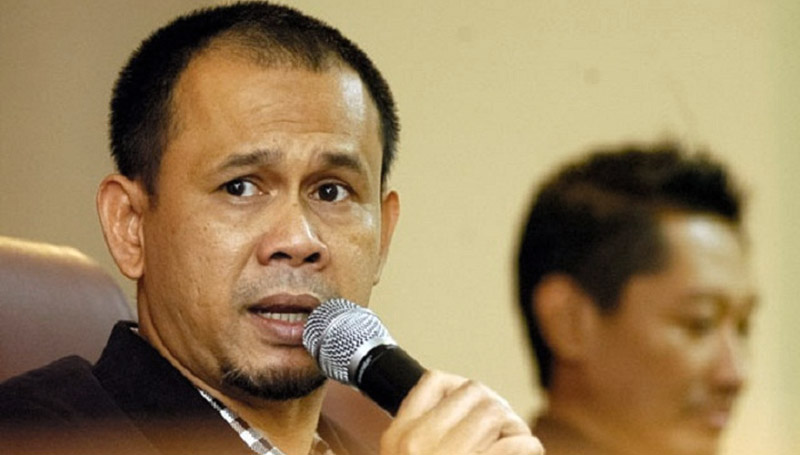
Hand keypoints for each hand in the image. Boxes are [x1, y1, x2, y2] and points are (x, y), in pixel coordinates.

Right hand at [379, 370, 543, 454]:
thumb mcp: (397, 454)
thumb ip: (419, 431)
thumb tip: (462, 401)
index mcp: (398, 437)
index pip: (432, 382)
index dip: (459, 386)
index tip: (473, 401)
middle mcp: (419, 444)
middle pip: (473, 392)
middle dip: (494, 406)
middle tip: (504, 426)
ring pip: (496, 413)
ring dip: (514, 426)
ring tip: (516, 440)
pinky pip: (517, 445)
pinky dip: (527, 446)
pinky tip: (526, 451)